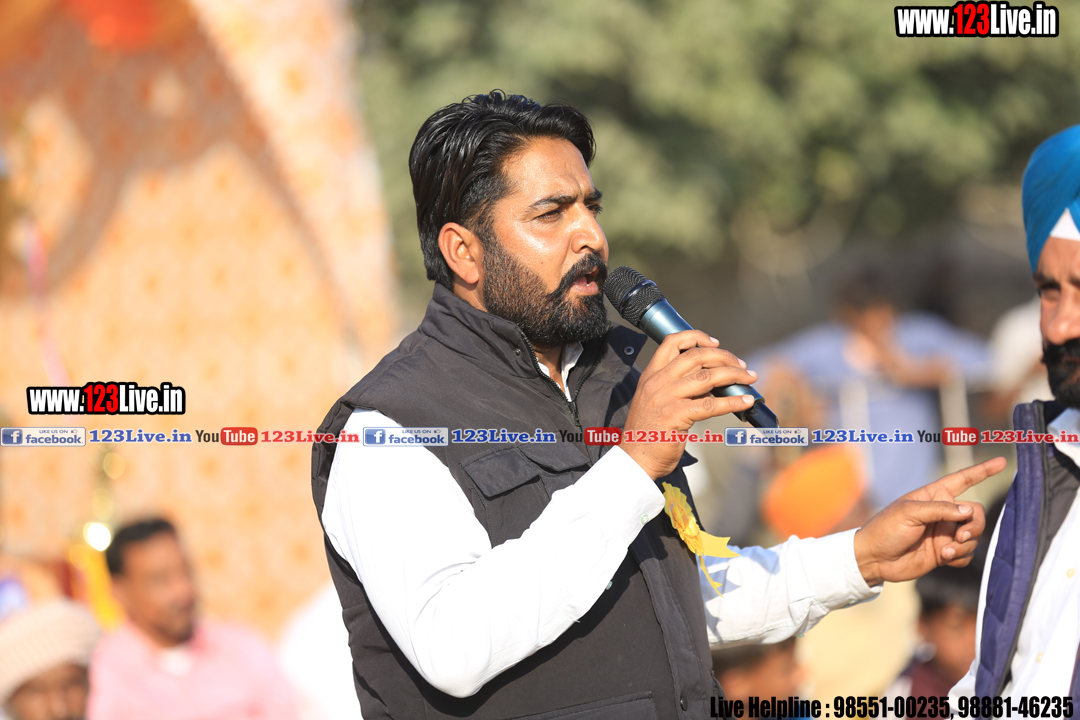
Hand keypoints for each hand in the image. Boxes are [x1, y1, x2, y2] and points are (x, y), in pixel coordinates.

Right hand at [620, 330, 757, 479]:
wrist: (635, 458)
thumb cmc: (649, 433)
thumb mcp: (658, 401)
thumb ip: (679, 387)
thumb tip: (713, 381)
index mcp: (651, 375)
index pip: (672, 342)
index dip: (696, 337)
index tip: (715, 343)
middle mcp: (657, 382)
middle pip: (696, 356)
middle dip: (724, 356)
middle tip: (741, 364)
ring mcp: (665, 397)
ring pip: (707, 377)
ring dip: (734, 375)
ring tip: (749, 378)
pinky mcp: (675, 415)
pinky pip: (710, 405)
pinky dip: (732, 402)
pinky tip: (745, 402)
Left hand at [853, 456, 1006, 584]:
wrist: (875, 558)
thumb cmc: (886, 528)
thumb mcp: (909, 512)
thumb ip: (940, 509)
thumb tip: (969, 510)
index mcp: (934, 496)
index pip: (963, 480)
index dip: (982, 471)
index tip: (1001, 462)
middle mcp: (943, 513)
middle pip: (976, 514)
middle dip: (973, 525)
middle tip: (959, 536)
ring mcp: (945, 533)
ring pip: (974, 536)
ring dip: (964, 545)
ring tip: (944, 551)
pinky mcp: (946, 552)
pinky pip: (968, 554)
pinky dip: (960, 557)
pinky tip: (944, 559)